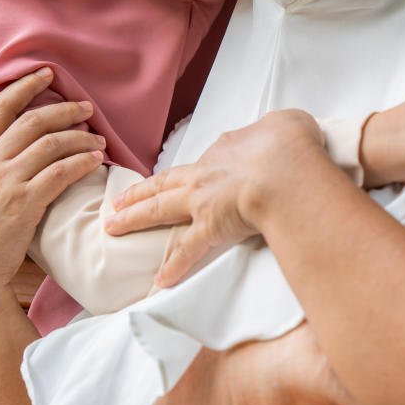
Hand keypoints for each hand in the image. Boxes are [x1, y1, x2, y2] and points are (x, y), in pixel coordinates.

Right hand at [0, 68, 105, 303]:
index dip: (24, 87)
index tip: (46, 74)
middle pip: (34, 121)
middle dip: (65, 109)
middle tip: (87, 107)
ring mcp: (6, 182)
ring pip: (52, 144)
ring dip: (81, 138)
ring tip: (99, 140)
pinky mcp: (25, 203)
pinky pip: (61, 172)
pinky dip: (82, 162)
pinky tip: (95, 161)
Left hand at [104, 110, 331, 287]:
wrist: (287, 169)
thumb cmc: (290, 145)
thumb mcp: (289, 124)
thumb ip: (283, 130)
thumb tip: (287, 132)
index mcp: (225, 149)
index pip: (206, 160)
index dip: (197, 169)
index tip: (193, 176)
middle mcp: (205, 174)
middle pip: (164, 183)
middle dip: (139, 192)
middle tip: (118, 200)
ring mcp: (202, 201)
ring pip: (159, 210)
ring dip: (133, 219)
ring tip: (114, 226)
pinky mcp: (209, 228)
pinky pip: (186, 252)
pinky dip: (172, 267)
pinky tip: (159, 280)